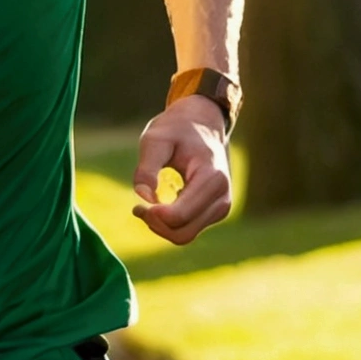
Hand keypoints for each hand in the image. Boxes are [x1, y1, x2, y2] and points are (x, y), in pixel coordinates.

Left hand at [131, 96, 231, 245]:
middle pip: (183, 232)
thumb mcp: (155, 140)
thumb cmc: (176, 129)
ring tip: (144, 207)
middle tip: (138, 208)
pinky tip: (158, 207)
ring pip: (186, 235)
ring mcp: (222, 207)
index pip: (180, 216)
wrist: (202, 123)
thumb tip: (143, 197)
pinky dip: (170, 225)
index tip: (137, 205)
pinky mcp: (216, 212)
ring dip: (161, 227)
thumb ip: (146, 167)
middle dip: (156, 225)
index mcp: (212, 178)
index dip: (153, 216)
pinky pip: (189, 230)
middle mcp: (223, 197)